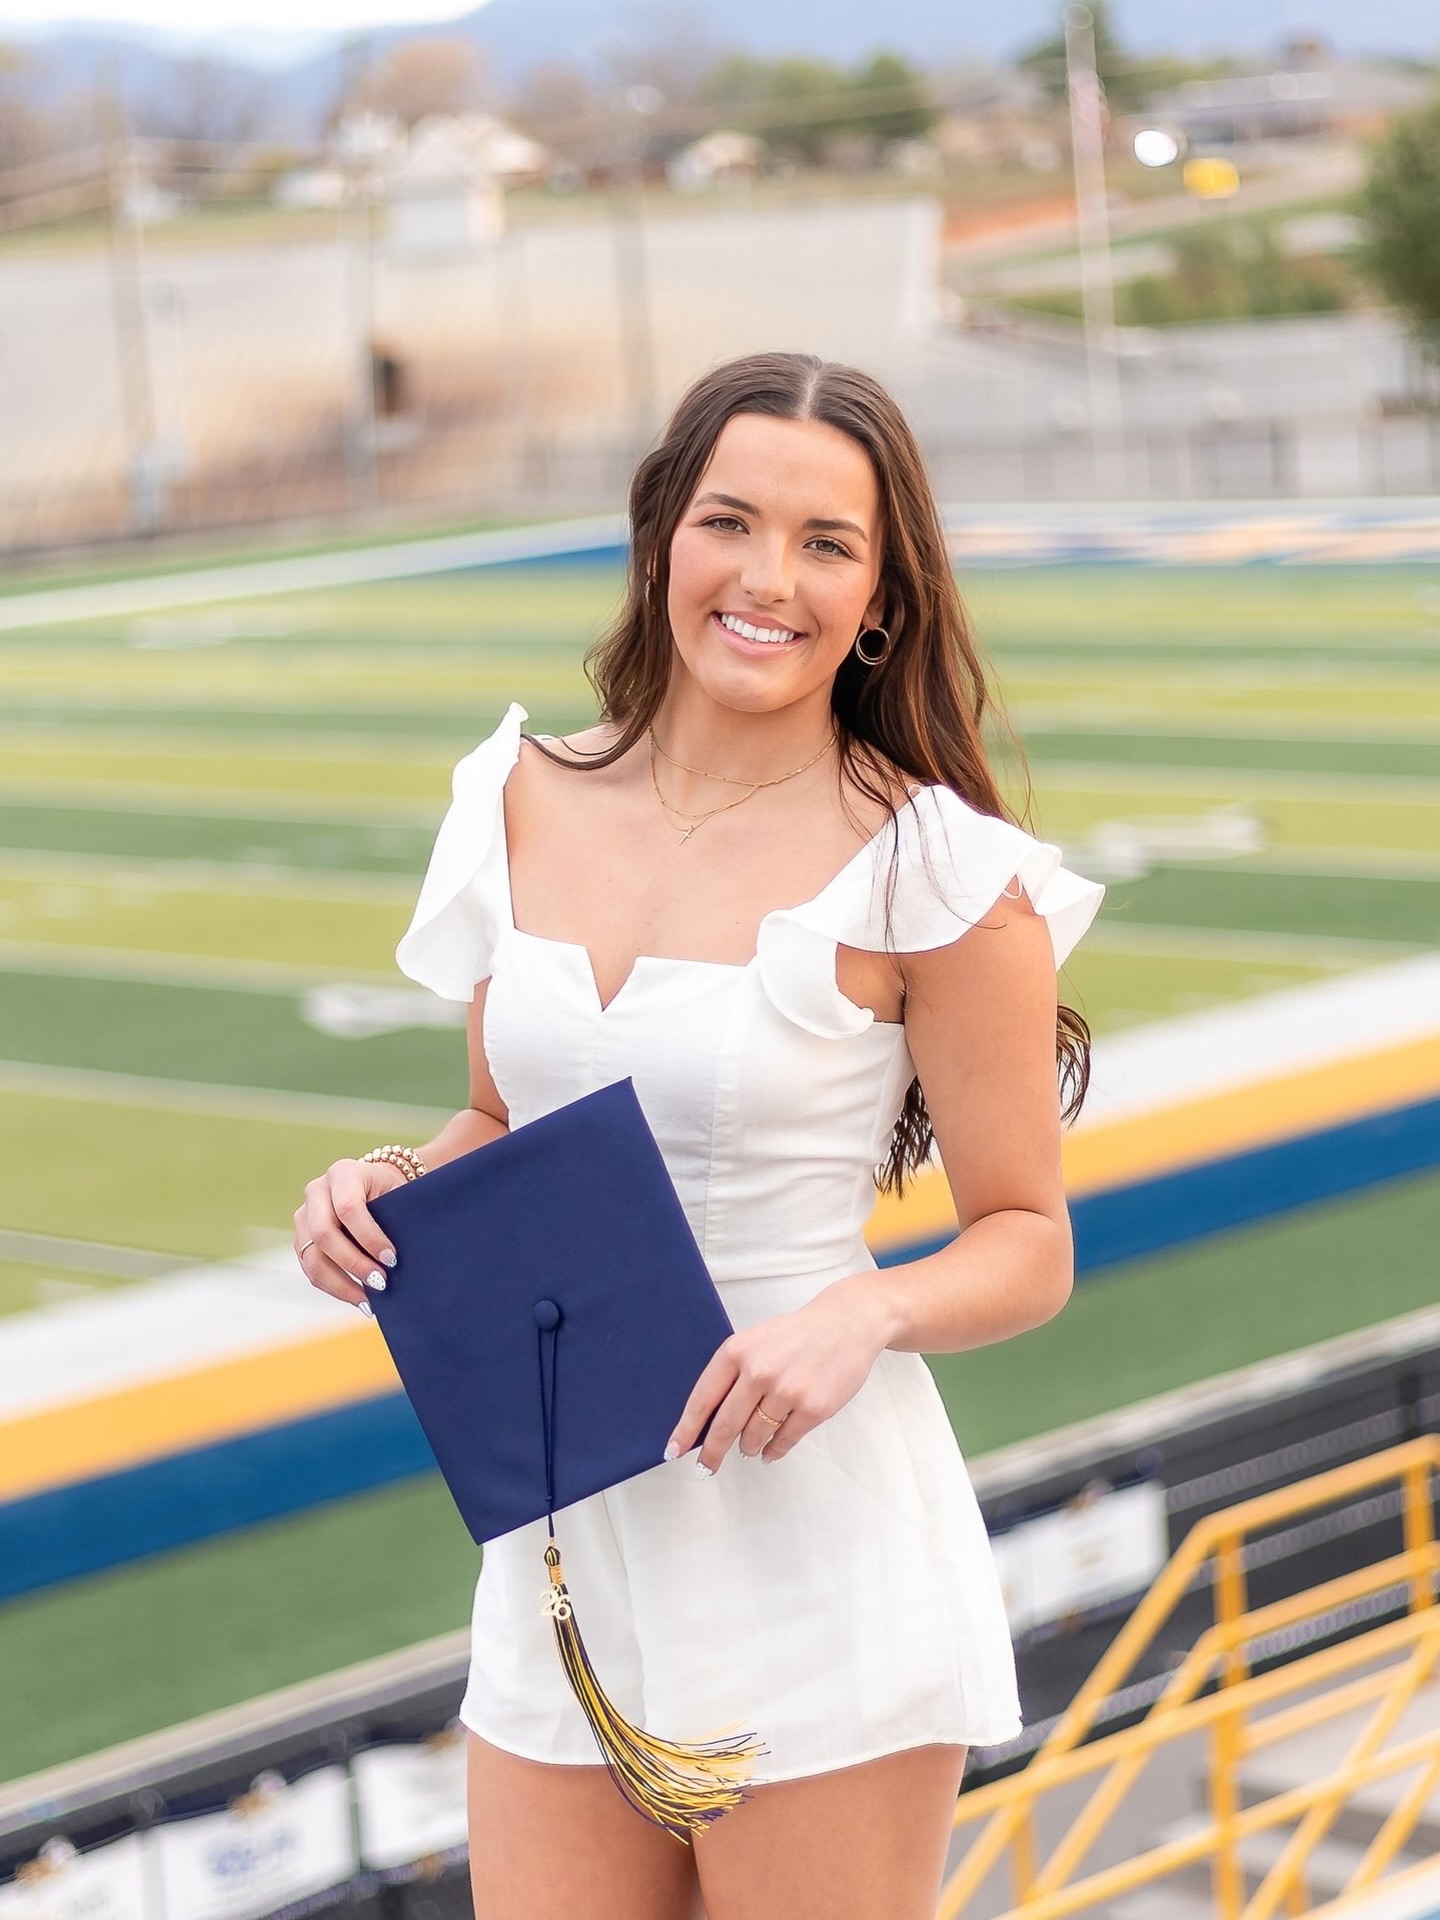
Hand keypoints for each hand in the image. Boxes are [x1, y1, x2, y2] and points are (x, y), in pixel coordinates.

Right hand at [294, 1156, 407, 1314]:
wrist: (373, 1185)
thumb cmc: (392, 1191)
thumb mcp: (397, 1193)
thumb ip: (395, 1218)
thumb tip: (396, 1262)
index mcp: (343, 1173)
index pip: (348, 1208)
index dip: (369, 1237)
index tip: (392, 1259)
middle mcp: (316, 1191)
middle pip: (323, 1234)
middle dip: (353, 1263)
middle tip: (381, 1283)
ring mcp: (303, 1214)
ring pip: (311, 1256)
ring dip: (340, 1284)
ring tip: (368, 1301)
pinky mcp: (300, 1237)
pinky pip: (310, 1268)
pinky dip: (333, 1287)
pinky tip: (357, 1298)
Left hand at [667, 1274, 895, 1472]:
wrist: (846, 1324)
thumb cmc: (796, 1334)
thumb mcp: (755, 1340)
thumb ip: (733, 1373)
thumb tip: (708, 1419)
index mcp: (738, 1351)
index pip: (703, 1398)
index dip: (686, 1429)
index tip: (673, 1450)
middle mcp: (760, 1371)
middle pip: (725, 1425)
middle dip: (711, 1453)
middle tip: (705, 1467)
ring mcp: (788, 1391)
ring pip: (754, 1436)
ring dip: (747, 1447)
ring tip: (748, 1446)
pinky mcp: (813, 1408)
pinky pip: (783, 1441)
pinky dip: (773, 1450)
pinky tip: (769, 1450)